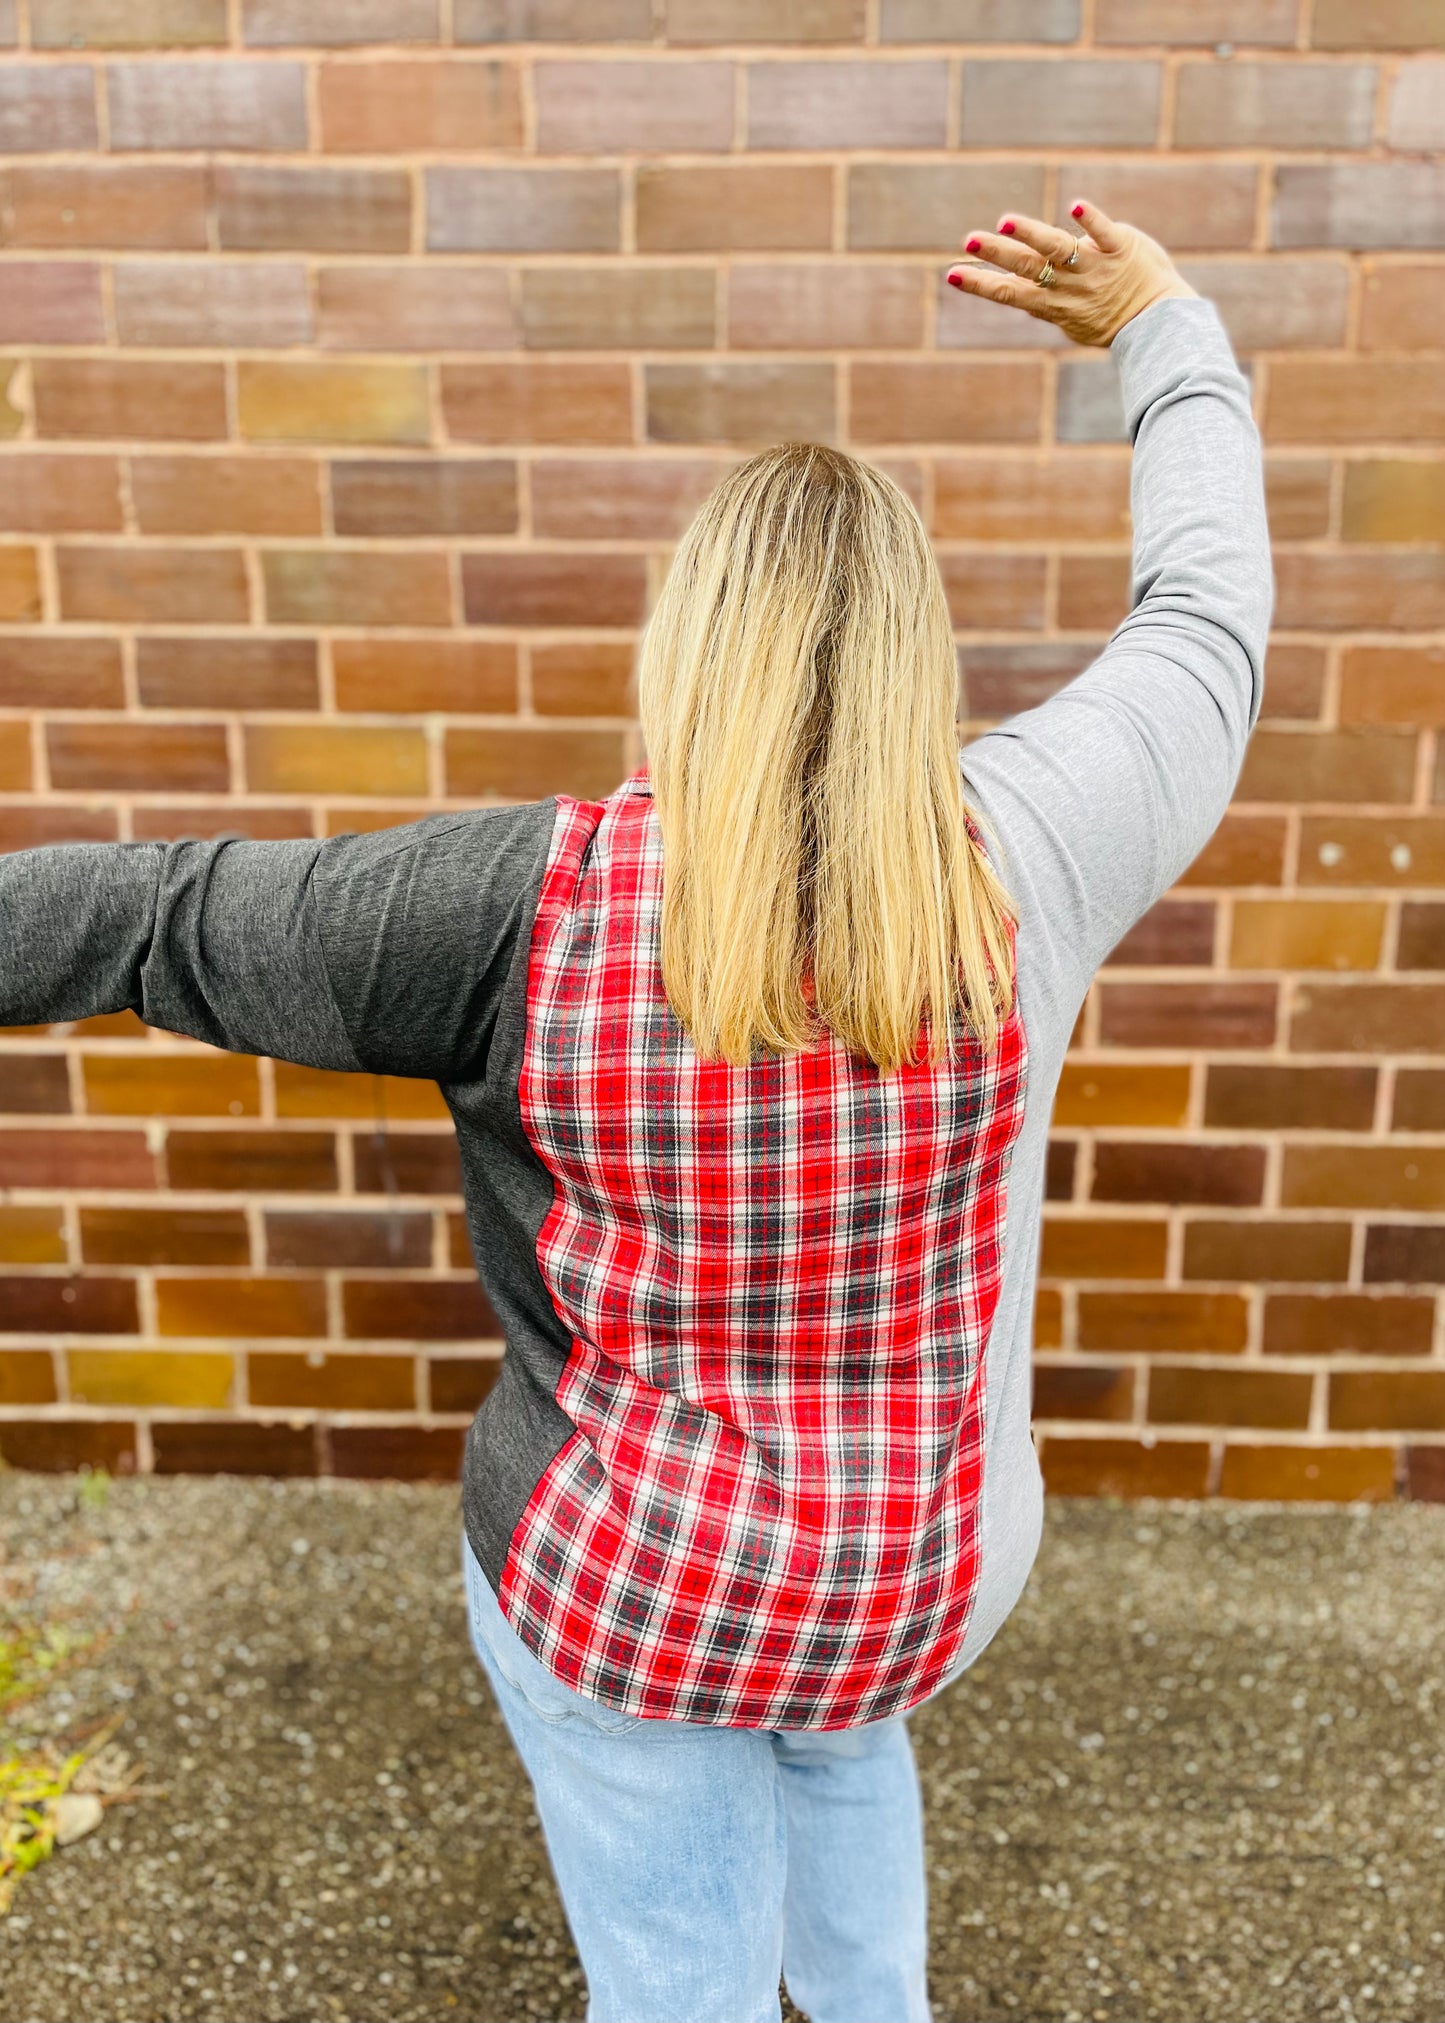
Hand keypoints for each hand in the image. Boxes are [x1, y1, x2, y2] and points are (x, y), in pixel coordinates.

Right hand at [945, 196, 1197, 349]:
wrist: (1159, 322)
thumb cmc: (1113, 324)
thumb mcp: (1074, 324)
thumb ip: (1047, 305)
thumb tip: (1018, 295)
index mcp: (1054, 304)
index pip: (1011, 293)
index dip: (982, 284)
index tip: (953, 274)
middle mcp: (1070, 285)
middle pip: (1028, 267)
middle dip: (998, 254)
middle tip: (970, 240)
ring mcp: (1095, 267)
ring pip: (1059, 249)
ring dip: (1032, 234)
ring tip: (1007, 222)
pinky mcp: (1122, 248)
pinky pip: (1105, 233)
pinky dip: (1091, 221)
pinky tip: (1075, 207)